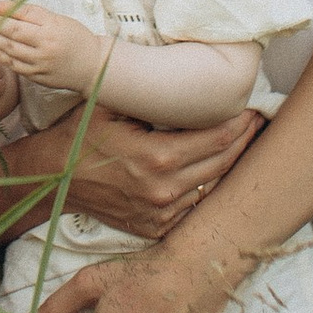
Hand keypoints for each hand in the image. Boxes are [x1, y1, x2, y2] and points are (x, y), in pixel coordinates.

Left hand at [0, 2, 98, 90]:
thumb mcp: (58, 20)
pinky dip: (1, 56)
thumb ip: (33, 14)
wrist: (92, 66)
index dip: (5, 11)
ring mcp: (41, 63)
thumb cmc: (76, 38)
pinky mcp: (38, 77)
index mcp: (53, 28)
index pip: (24, 16)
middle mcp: (46, 46)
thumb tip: (4, 7)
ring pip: (11, 51)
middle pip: (14, 34)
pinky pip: (14, 66)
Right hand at [59, 103, 263, 241]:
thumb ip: (151, 99)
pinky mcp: (155, 228)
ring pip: (212, 189)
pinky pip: (194, 208)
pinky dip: (206, 189)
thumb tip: (189, 83)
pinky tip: (213, 171)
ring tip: (243, 145)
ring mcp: (160, 214)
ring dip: (230, 167)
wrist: (55, 178)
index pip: (217, 140)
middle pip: (223, 165)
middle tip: (257, 123)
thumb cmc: (83, 135)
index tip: (253, 110)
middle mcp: (164, 190)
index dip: (240, 124)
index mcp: (157, 157)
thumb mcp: (114, 107)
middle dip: (244, 142)